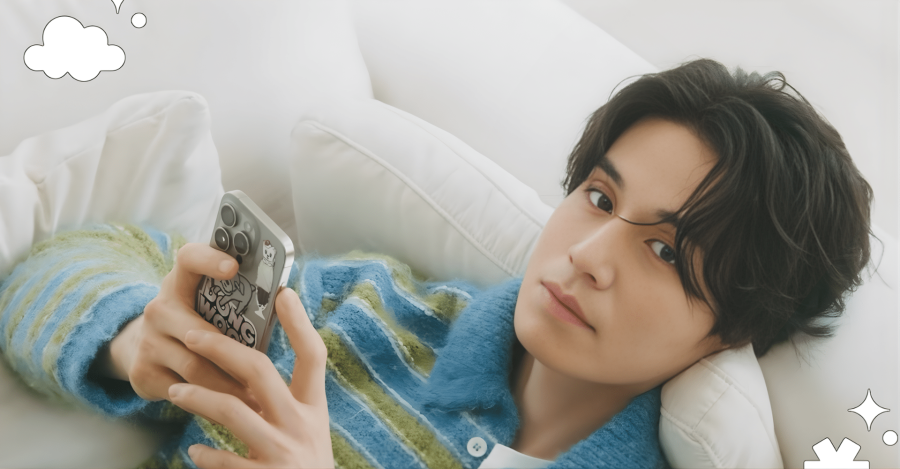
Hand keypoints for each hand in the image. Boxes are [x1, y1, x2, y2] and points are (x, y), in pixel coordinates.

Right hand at [104, 242, 259, 408]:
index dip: (209, 259)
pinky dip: (211, 401)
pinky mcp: (143, 373)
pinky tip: (232, 408)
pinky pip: (185, 391)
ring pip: (196, 367)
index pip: (189, 259)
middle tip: (267, 368)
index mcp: (179, 283)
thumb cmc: (193, 322)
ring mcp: (148, 342)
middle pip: (200, 331)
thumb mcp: (204, 306)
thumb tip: (285, 305)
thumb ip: (232, 303)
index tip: (233, 267)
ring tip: (259, 396)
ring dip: (230, 385)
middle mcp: (159, 308)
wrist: (142, 350)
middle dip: (236, 355)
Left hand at [167, 287, 332, 468]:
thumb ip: (288, 403)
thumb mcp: (309, 431)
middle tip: (192, 335)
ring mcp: (282, 454)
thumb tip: (252, 367)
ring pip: (233, 411)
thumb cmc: (305, 467)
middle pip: (261, 372)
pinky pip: (224, 461)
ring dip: (198, 397)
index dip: (299, 323)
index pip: (313, 356)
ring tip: (175, 393)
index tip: (283, 291)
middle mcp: (301, 427)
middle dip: (222, 349)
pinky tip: (193, 450)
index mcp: (313, 409)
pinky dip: (206, 454)